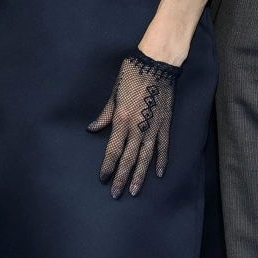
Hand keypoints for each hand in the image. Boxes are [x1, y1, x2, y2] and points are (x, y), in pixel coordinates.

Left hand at [88, 49, 180, 197]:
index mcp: (122, 119)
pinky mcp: (165, 123)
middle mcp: (137, 127)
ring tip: (134, 191)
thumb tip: (93, 129)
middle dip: (121, 177)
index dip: (108, 166)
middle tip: (116, 194)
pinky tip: (159, 173)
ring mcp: (153, 127)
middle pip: (128, 158)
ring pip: (145, 157)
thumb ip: (105, 113)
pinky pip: (163, 146)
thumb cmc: (133, 73)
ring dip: (139, 175)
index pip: (113, 150)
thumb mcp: (115, 91)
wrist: (157, 63)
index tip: (103, 179)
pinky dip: (161, 160)